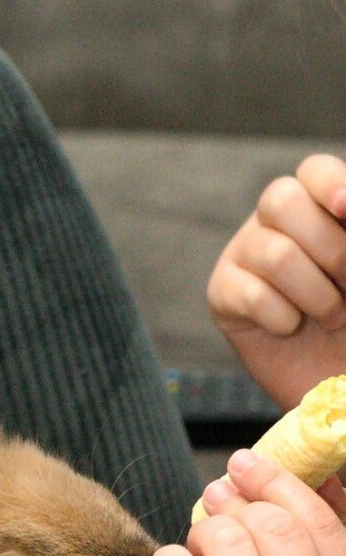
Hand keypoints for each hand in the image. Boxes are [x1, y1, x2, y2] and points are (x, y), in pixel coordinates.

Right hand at [207, 155, 345, 411]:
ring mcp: (244, 256)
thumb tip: (345, 212)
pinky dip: (280, 317)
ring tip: (330, 318)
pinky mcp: (221, 294)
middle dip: (329, 246)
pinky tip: (289, 329)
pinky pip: (247, 294)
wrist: (333, 384)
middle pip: (281, 199)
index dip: (329, 183)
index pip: (313, 171)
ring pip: (273, 252)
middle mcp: (276, 223)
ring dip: (315, 293)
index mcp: (317, 206)